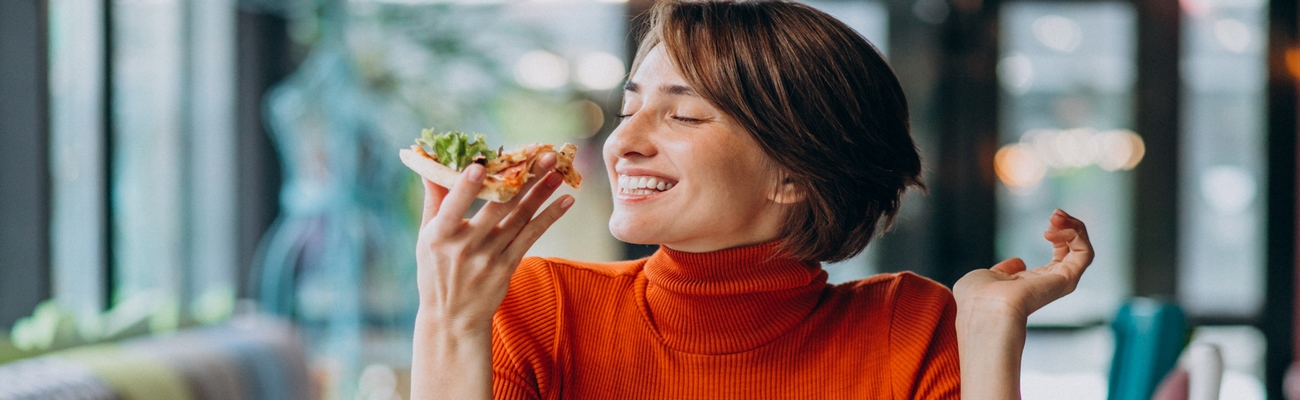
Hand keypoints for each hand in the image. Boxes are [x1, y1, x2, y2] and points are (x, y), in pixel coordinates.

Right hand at [415, 152, 573, 332]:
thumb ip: (434, 200)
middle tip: (544, 155)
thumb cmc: (435, 270)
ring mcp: (489, 258)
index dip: (466, 187)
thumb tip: (431, 165)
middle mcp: (465, 246)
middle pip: (497, 207)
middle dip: (523, 179)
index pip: (453, 207)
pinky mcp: (507, 267)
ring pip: (519, 219)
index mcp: (439, 235)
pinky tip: (566, 201)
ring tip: (558, 171)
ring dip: (542, 193)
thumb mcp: (425, 237)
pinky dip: (549, 217)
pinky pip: (531, 237)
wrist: (452, 318)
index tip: (481, 165)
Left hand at [953, 209, 1094, 322]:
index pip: (1060, 256)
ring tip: (1056, 216)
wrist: (983, 307)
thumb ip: (1004, 270)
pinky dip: (1076, 236)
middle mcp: (1050, 283)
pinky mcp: (1067, 280)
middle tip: (1056, 213)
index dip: (1058, 234)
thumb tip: (1018, 262)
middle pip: (1075, 251)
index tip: (1049, 221)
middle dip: (1070, 226)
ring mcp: (1060, 283)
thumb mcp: (988, 276)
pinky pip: (1085, 254)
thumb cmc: (977, 297)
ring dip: (1075, 227)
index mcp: (1033, 283)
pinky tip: (1055, 230)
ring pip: (1083, 251)